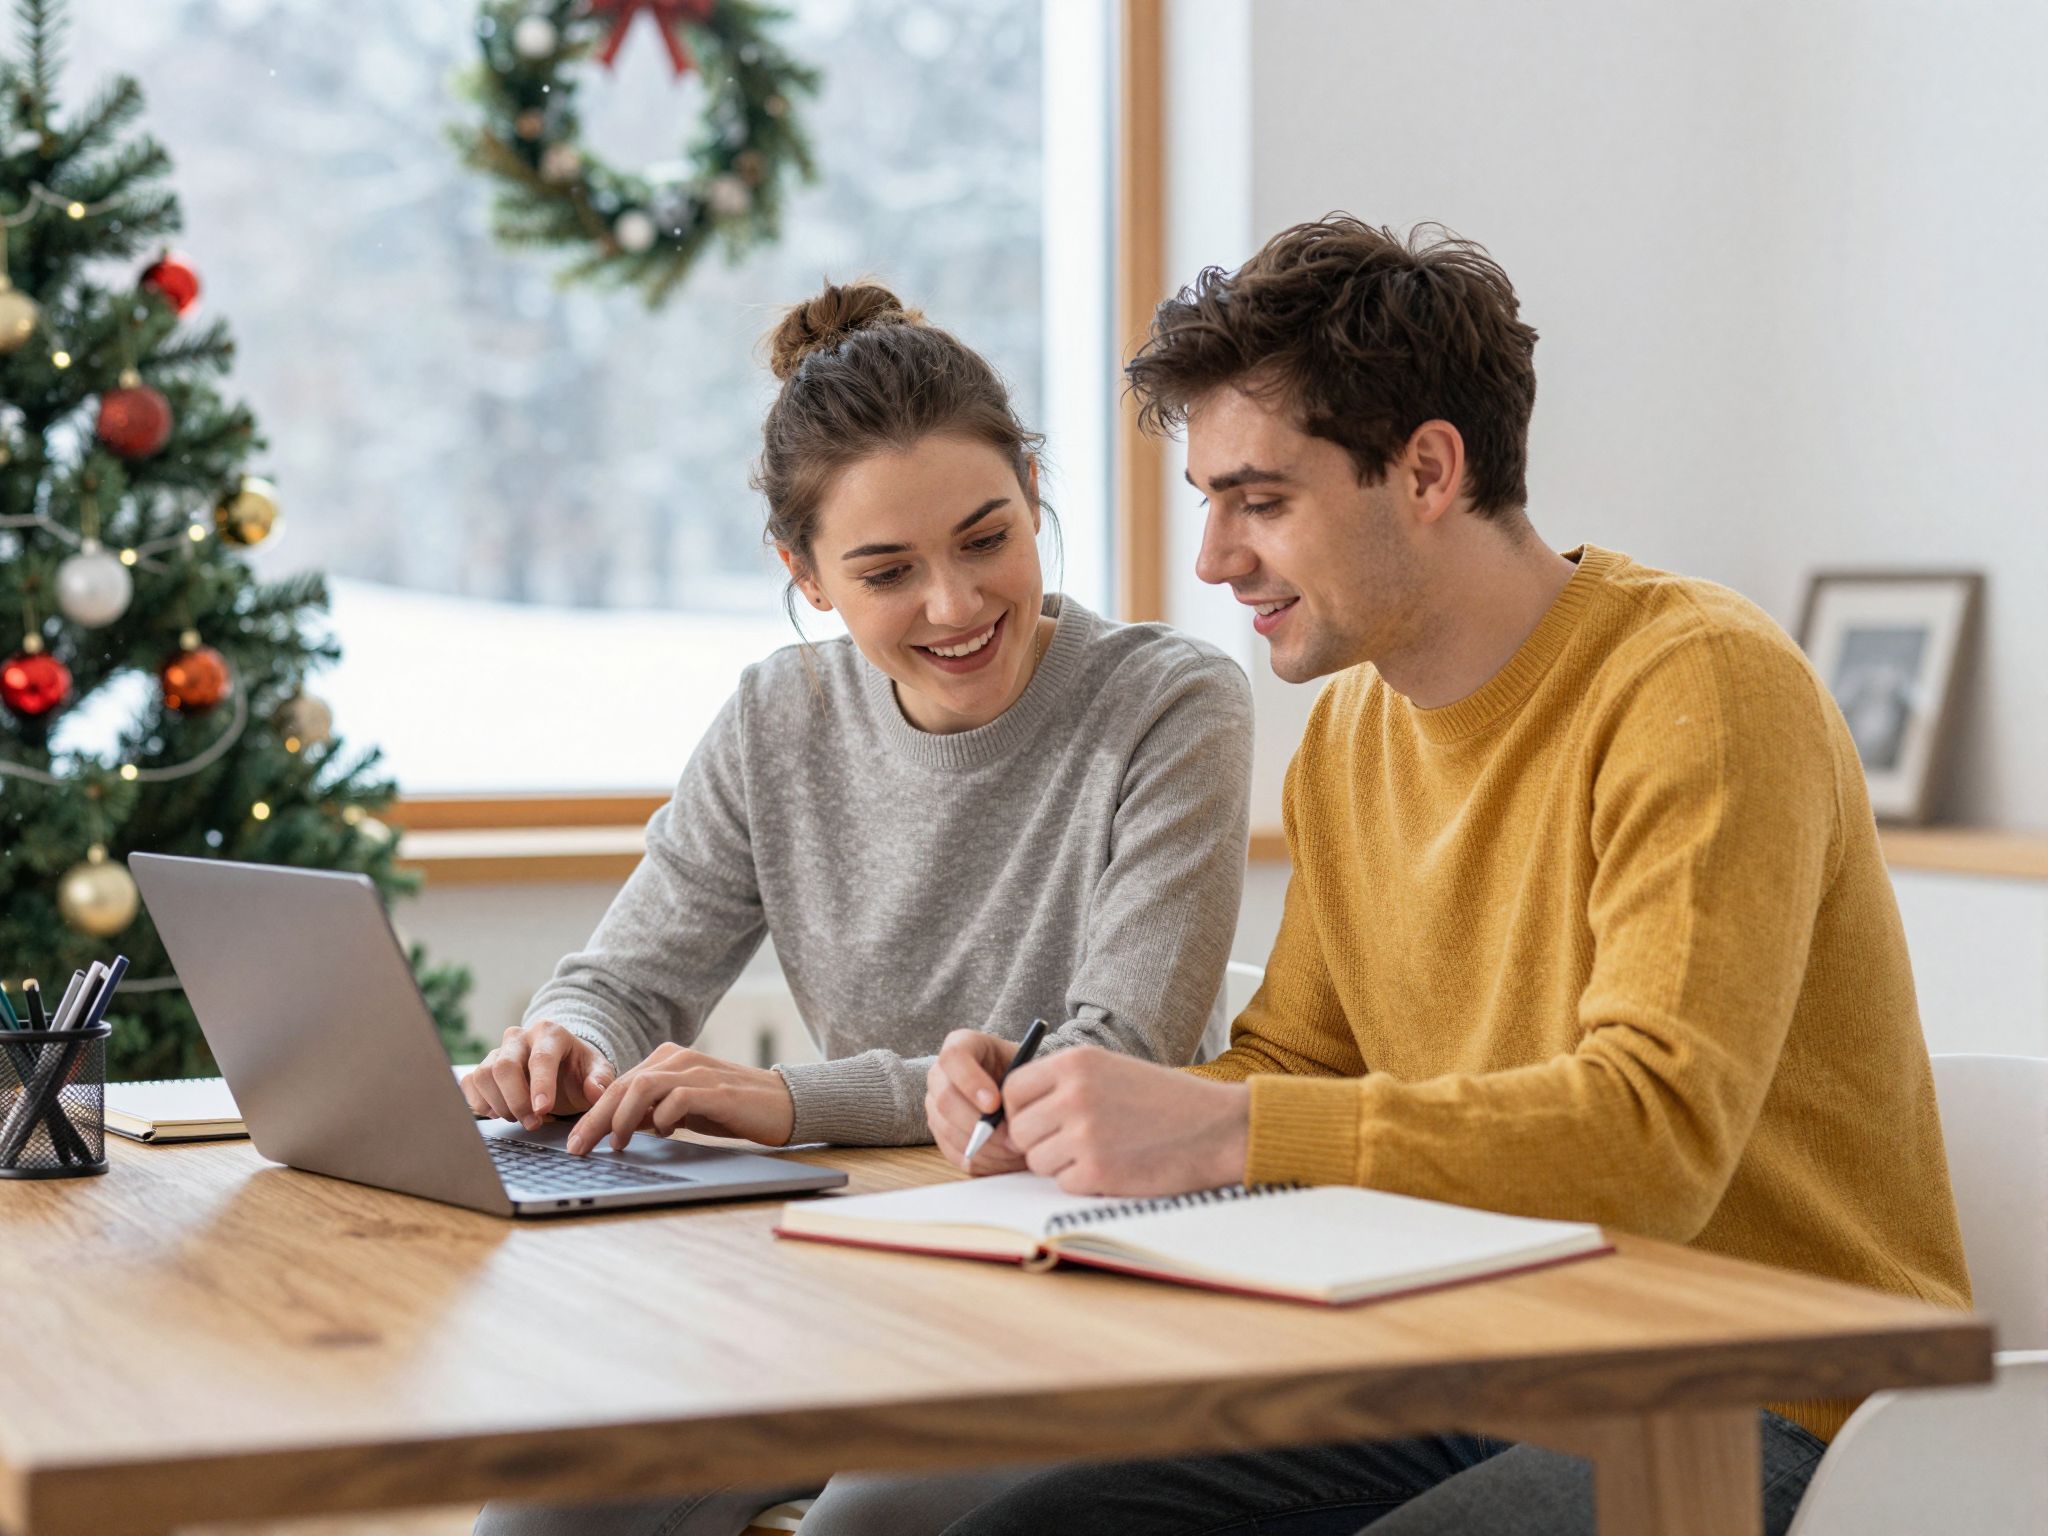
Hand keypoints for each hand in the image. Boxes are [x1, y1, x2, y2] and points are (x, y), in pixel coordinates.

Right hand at [462, 1020, 616, 1130]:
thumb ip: (600, 1080)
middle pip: (504, 1067)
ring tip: (520, 1118)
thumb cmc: (579, 1070)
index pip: (540, 1058)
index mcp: (550, 1033)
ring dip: (500, 1104)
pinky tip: (500, 1113)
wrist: (561, 1068)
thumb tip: (595, 1092)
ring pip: (484, 1076)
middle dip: (517, 1101)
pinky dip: (480, 1103)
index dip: (540, 1086)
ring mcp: (498, 1051)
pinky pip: (470, 1083)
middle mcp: (519, 1037)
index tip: (543, 1110)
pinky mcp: (482, 1067)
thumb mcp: (598, 1072)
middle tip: (533, 1124)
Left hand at [565, 1044, 795, 1153]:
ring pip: (642, 1087)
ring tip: (618, 1143)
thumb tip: (620, 1128)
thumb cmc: (732, 1109)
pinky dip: (663, 1118)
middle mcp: (679, 1059)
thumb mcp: (686, 1109)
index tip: (575, 1141)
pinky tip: (665, 1133)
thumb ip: (656, 1110)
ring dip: (622, 1118)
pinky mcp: (717, 1090)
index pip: (618, 1084)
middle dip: (595, 1119)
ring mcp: (698, 1071)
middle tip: (578, 1147)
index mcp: (669, 1059)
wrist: (783, 1105)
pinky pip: (676, 1099)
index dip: (592, 1113)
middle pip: (623, 1084)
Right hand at [927, 1029, 1028, 1175]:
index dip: (971, 1082)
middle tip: (1012, 1137)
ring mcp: (936, 1106)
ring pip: (948, 1130)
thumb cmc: (1024, 1072)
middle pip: (944, 1099)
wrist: (1019, 1087)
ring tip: (1017, 1150)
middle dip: (980, 1123)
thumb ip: (1020, 1082)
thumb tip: (1012, 1118)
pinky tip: (1007, 1159)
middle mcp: (940, 1074)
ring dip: (985, 1146)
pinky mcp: (941, 1133)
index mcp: (961, 1045)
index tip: (995, 1103)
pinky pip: (954, 1153)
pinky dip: (982, 1161)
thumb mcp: (1027, 1065)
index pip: (953, 1057)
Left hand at [1002, 1046, 1250, 1196]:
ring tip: (1100, 1152)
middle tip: (1072, 1143)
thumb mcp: (1111, 1070)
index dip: (1020, 1110)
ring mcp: (1084, 1133)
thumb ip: (1063, 1085)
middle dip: (1039, 1141)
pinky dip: (1083, 1182)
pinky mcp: (1096, 1171)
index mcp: (1075, 1062)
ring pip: (1037, 1160)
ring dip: (1061, 1164)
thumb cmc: (1165, 1101)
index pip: (1012, 1088)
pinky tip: (1115, 1167)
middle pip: (1020, 1129)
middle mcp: (1074, 1093)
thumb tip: (1014, 1115)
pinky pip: (1063, 1183)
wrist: (1217, 1128)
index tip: (1039, 1121)